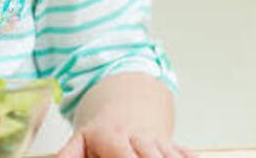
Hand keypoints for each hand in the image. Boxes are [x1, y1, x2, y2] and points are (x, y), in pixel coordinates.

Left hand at [57, 124, 195, 157]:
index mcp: (112, 136)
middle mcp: (138, 138)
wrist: (127, 103)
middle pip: (152, 157)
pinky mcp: (174, 145)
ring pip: (171, 156)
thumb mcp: (79, 138)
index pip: (122, 153)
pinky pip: (186, 155)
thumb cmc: (102, 128)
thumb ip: (68, 153)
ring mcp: (158, 141)